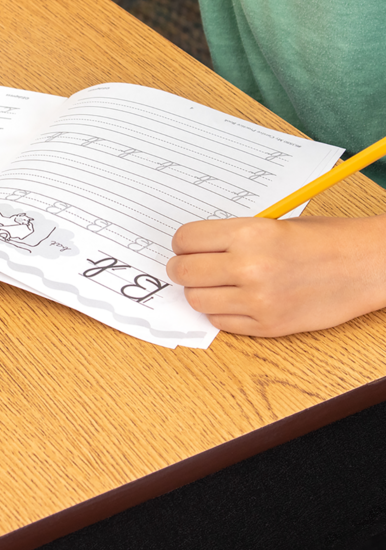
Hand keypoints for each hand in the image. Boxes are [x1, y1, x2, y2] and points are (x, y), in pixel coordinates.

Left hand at [165, 215, 385, 335]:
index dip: (182, 244)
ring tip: (216, 285)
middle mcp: (248, 266)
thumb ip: (232, 237)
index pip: (185, 240)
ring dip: (201, 292)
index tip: (186, 247)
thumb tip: (193, 249)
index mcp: (249, 233)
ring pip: (196, 300)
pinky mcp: (267, 325)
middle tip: (189, 268)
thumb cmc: (324, 240)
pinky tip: (236, 300)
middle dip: (182, 269)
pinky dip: (221, 312)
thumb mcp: (273, 224)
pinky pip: (220, 322)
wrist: (367, 265)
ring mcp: (257, 299)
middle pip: (183, 271)